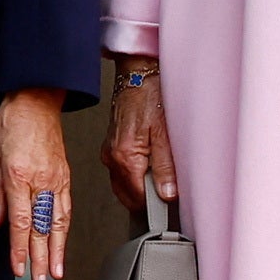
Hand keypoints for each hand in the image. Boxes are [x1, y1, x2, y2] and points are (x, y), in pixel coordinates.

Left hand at [0, 91, 74, 279]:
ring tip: (54, 273)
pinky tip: (61, 244)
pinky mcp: (65, 178)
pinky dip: (64, 231)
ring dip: (56, 251)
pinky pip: (66, 210)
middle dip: (41, 259)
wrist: (35, 101)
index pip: (21, 222)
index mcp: (19, 176)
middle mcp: (42, 181)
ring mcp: (57, 180)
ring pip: (59, 223)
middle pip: (43, 228)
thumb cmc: (12, 124)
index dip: (20, 249)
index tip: (18, 269)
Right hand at [102, 66, 175, 210]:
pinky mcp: (112, 147)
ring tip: (159, 172)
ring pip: (124, 186)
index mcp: (124, 156)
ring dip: (141, 186)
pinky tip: (150, 164)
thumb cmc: (151, 96)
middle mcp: (112, 157)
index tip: (169, 202)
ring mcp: (109, 152)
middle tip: (167, 187)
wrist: (138, 75)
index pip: (137, 198)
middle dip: (147, 197)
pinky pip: (122, 172)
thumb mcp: (165, 133)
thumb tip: (168, 193)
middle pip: (128, 196)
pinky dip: (136, 175)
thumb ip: (166, 167)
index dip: (155, 204)